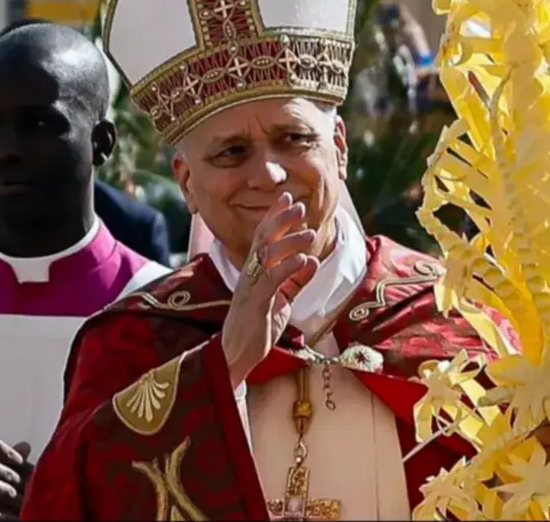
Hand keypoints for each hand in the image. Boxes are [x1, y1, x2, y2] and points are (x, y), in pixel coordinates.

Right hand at [221, 192, 319, 387]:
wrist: (238, 354)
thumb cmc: (258, 324)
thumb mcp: (282, 298)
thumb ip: (295, 280)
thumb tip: (311, 261)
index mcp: (255, 270)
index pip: (263, 236)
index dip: (275, 215)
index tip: (288, 196)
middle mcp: (250, 274)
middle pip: (263, 239)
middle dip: (281, 220)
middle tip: (300, 206)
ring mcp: (251, 287)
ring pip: (267, 256)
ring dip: (290, 242)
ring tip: (310, 234)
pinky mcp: (256, 303)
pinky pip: (272, 280)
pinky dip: (289, 268)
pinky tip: (304, 260)